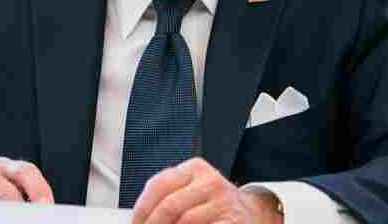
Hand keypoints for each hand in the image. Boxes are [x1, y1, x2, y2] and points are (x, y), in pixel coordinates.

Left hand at [132, 158, 281, 223]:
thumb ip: (167, 198)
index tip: (136, 223)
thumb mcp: (190, 193)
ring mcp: (224, 200)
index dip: (142, 208)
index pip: (159, 184)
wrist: (251, 215)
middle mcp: (210, 180)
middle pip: (169, 204)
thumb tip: (140, 218)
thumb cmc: (213, 206)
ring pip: (185, 220)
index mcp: (194, 168)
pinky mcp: (232, 220)